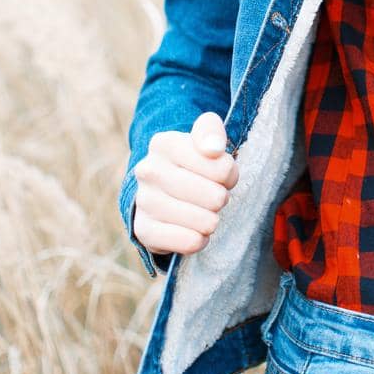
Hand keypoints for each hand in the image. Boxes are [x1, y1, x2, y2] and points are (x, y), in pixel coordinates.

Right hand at [131, 111, 238, 259]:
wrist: (159, 189)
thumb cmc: (192, 161)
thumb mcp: (204, 136)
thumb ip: (211, 130)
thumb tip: (213, 149)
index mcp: (164, 143)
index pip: (221, 166)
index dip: (229, 174)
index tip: (221, 174)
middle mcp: (148, 170)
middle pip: (215, 197)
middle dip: (221, 198)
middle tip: (214, 196)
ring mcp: (144, 201)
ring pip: (204, 222)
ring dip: (211, 220)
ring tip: (204, 212)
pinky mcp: (143, 231)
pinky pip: (188, 242)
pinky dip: (199, 240)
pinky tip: (196, 232)